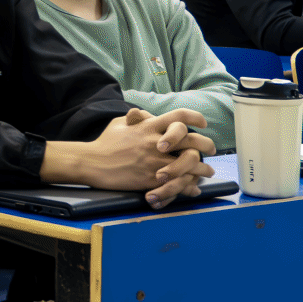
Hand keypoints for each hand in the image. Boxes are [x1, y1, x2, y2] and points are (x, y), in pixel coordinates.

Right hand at [46, 107, 215, 207]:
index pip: (178, 116)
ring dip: (203, 168)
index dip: (195, 117)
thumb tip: (142, 115)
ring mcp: (155, 161)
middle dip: (207, 145)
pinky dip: (189, 186)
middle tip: (211, 150)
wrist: (92, 163)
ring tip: (207, 171)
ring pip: (190, 164)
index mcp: (148, 126)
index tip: (202, 123)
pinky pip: (178, 183)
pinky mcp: (151, 178)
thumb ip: (135, 118)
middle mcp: (155, 142)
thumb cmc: (104, 143)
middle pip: (192, 140)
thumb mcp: (119, 123)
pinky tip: (193, 187)